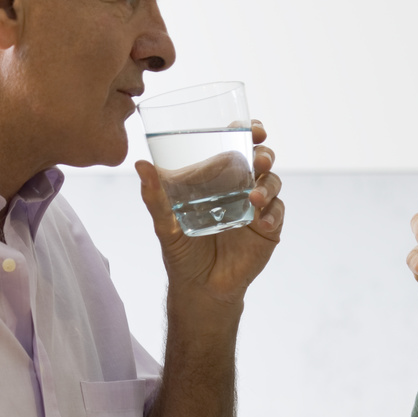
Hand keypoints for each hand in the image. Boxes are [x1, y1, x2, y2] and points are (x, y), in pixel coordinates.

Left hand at [137, 119, 283, 309]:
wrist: (200, 289)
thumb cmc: (182, 252)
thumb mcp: (165, 224)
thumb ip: (155, 196)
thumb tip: (140, 165)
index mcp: (217, 178)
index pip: (237, 146)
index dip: (248, 132)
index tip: (253, 128)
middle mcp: (239, 188)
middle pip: (261, 160)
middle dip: (264, 155)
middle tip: (259, 160)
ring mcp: (256, 208)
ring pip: (272, 183)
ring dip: (268, 185)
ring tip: (254, 199)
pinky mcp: (268, 229)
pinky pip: (277, 214)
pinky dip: (273, 215)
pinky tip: (263, 222)